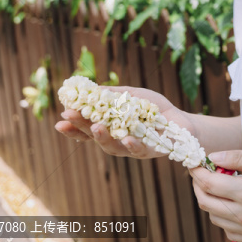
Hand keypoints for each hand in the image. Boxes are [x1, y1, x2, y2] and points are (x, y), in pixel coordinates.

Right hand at [54, 86, 194, 158]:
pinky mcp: (150, 152)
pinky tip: (126, 138)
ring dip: (102, 138)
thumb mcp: (133, 95)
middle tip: (68, 117)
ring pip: (113, 148)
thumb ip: (114, 95)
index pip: (88, 130)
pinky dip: (132, 146)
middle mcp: (117, 141)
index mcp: (111, 128)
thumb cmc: (155, 109)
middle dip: (81, 128)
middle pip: (95, 137)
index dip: (74, 128)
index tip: (60, 121)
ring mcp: (132, 148)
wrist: (181, 121)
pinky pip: (139, 151)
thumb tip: (92, 89)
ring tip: (95, 127)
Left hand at [188, 150, 241, 241]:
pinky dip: (221, 215)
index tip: (196, 160)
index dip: (197, 170)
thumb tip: (215, 157)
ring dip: (209, 199)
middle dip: (198, 184)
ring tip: (221, 184)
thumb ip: (241, 158)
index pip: (207, 183)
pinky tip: (233, 203)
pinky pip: (226, 229)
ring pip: (213, 216)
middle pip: (204, 201)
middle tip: (205, 171)